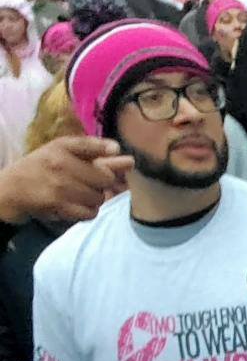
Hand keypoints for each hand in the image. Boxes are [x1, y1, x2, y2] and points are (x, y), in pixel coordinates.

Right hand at [0, 136, 132, 224]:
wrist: (14, 189)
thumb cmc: (43, 167)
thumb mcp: (61, 150)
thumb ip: (92, 149)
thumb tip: (118, 149)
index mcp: (63, 148)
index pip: (95, 151)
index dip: (109, 162)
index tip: (119, 165)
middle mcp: (62, 165)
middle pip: (105, 179)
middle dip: (102, 183)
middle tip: (90, 183)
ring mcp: (61, 187)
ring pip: (99, 197)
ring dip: (95, 198)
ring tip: (80, 193)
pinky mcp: (60, 206)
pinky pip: (91, 213)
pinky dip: (88, 211)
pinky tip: (77, 205)